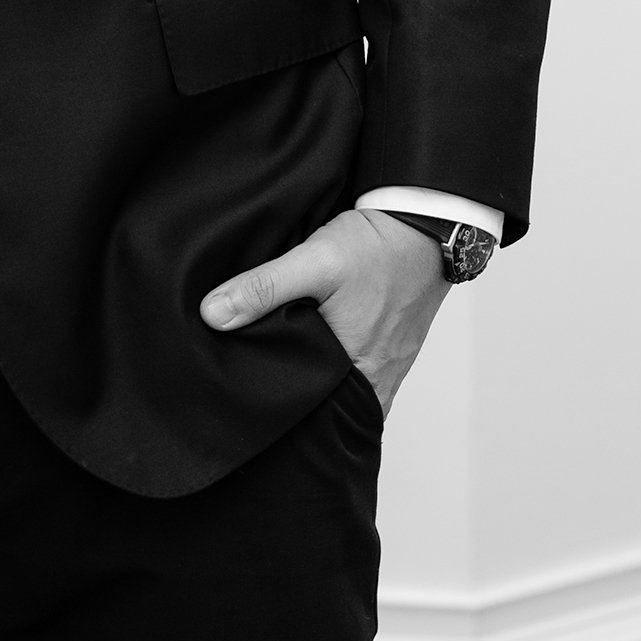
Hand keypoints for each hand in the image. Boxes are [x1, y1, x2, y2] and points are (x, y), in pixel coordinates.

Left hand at [200, 207, 448, 413]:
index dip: (280, 412)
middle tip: (255, 395)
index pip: (311, 414)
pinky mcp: (394, 349)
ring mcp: (390, 367)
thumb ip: (263, 287)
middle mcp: (378, 379)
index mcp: (359, 372)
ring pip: (344, 391)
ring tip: (280, 377)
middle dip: (295, 403)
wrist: (428, 226)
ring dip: (317, 385)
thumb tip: (213, 316)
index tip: (247, 406)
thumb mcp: (314, 261)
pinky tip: (316, 355)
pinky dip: (338, 371)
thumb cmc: (378, 247)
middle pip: (328, 406)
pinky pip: (361, 374)